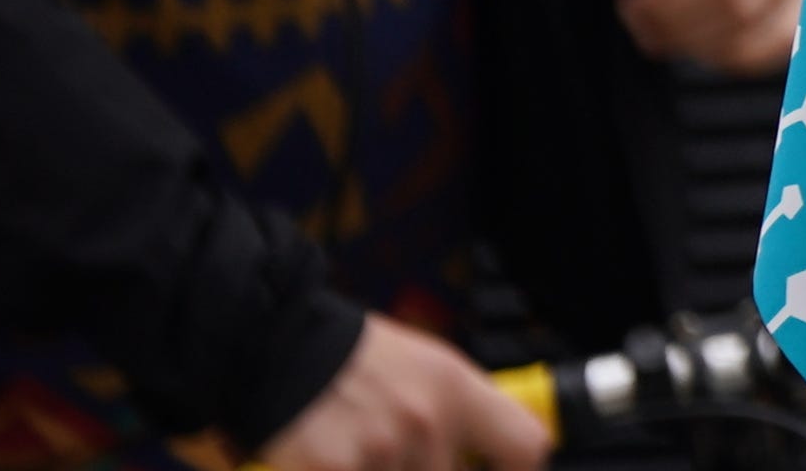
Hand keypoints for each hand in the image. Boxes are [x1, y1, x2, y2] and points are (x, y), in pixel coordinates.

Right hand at [259, 315, 545, 470]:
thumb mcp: (425, 366)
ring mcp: (382, 450)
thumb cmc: (353, 358)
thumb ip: (456, 411)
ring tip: (362, 448)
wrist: (279, 345)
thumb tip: (479, 457)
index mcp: (457, 388)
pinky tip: (334, 462)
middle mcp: (427, 420)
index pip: (526, 444)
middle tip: (400, 453)